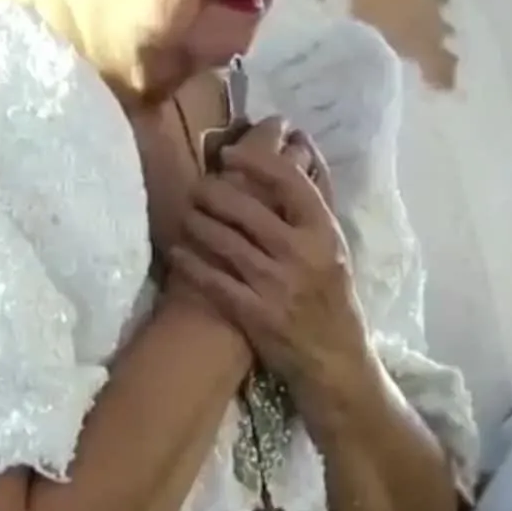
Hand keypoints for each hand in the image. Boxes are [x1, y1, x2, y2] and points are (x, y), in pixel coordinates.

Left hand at [167, 120, 360, 385]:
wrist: (335, 360)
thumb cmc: (333, 297)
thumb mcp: (334, 248)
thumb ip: (313, 206)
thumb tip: (297, 150)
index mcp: (324, 233)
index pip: (289, 182)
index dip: (255, 162)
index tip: (229, 154)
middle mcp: (301, 254)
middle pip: (247, 209)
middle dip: (213, 193)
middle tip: (196, 187)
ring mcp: (276, 285)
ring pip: (225, 241)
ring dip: (197, 223)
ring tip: (185, 215)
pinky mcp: (255, 314)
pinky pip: (214, 281)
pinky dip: (191, 264)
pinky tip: (177, 253)